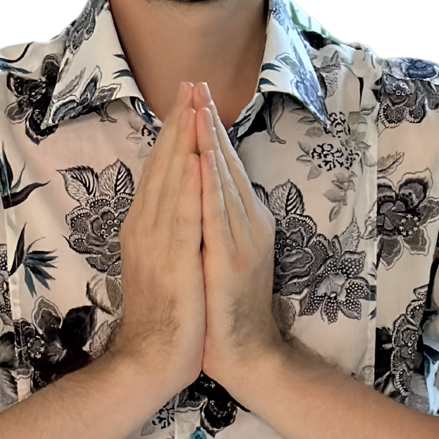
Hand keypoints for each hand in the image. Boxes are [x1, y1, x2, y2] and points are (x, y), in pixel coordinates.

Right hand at [111, 81, 205, 398]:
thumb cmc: (163, 316)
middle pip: (161, 164)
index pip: (157, 168)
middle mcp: (143, 226)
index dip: (171, 131)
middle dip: (176, 123)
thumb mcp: (161, 262)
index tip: (184, 98)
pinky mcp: (173, 261)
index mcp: (142, 226)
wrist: (150, 361)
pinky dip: (187, 184)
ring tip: (193, 105)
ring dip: (182, 141)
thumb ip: (164, 228)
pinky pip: (181, 215)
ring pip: (169, 181)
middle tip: (189, 84)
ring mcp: (155, 243)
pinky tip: (195, 158)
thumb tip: (176, 198)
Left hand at [194, 81, 282, 389]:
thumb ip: (212, 219)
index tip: (192, 97)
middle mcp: (247, 222)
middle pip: (224, 163)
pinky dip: (210, 184)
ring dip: (209, 143)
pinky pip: (217, 214)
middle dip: (207, 123)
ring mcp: (242, 239)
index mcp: (241, 219)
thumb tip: (196, 188)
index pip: (221, 165)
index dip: (207, 130)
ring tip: (197, 108)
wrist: (243, 354)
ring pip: (223, 181)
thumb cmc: (224, 307)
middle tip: (196, 84)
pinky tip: (201, 160)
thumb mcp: (217, 253)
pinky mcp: (232, 259)